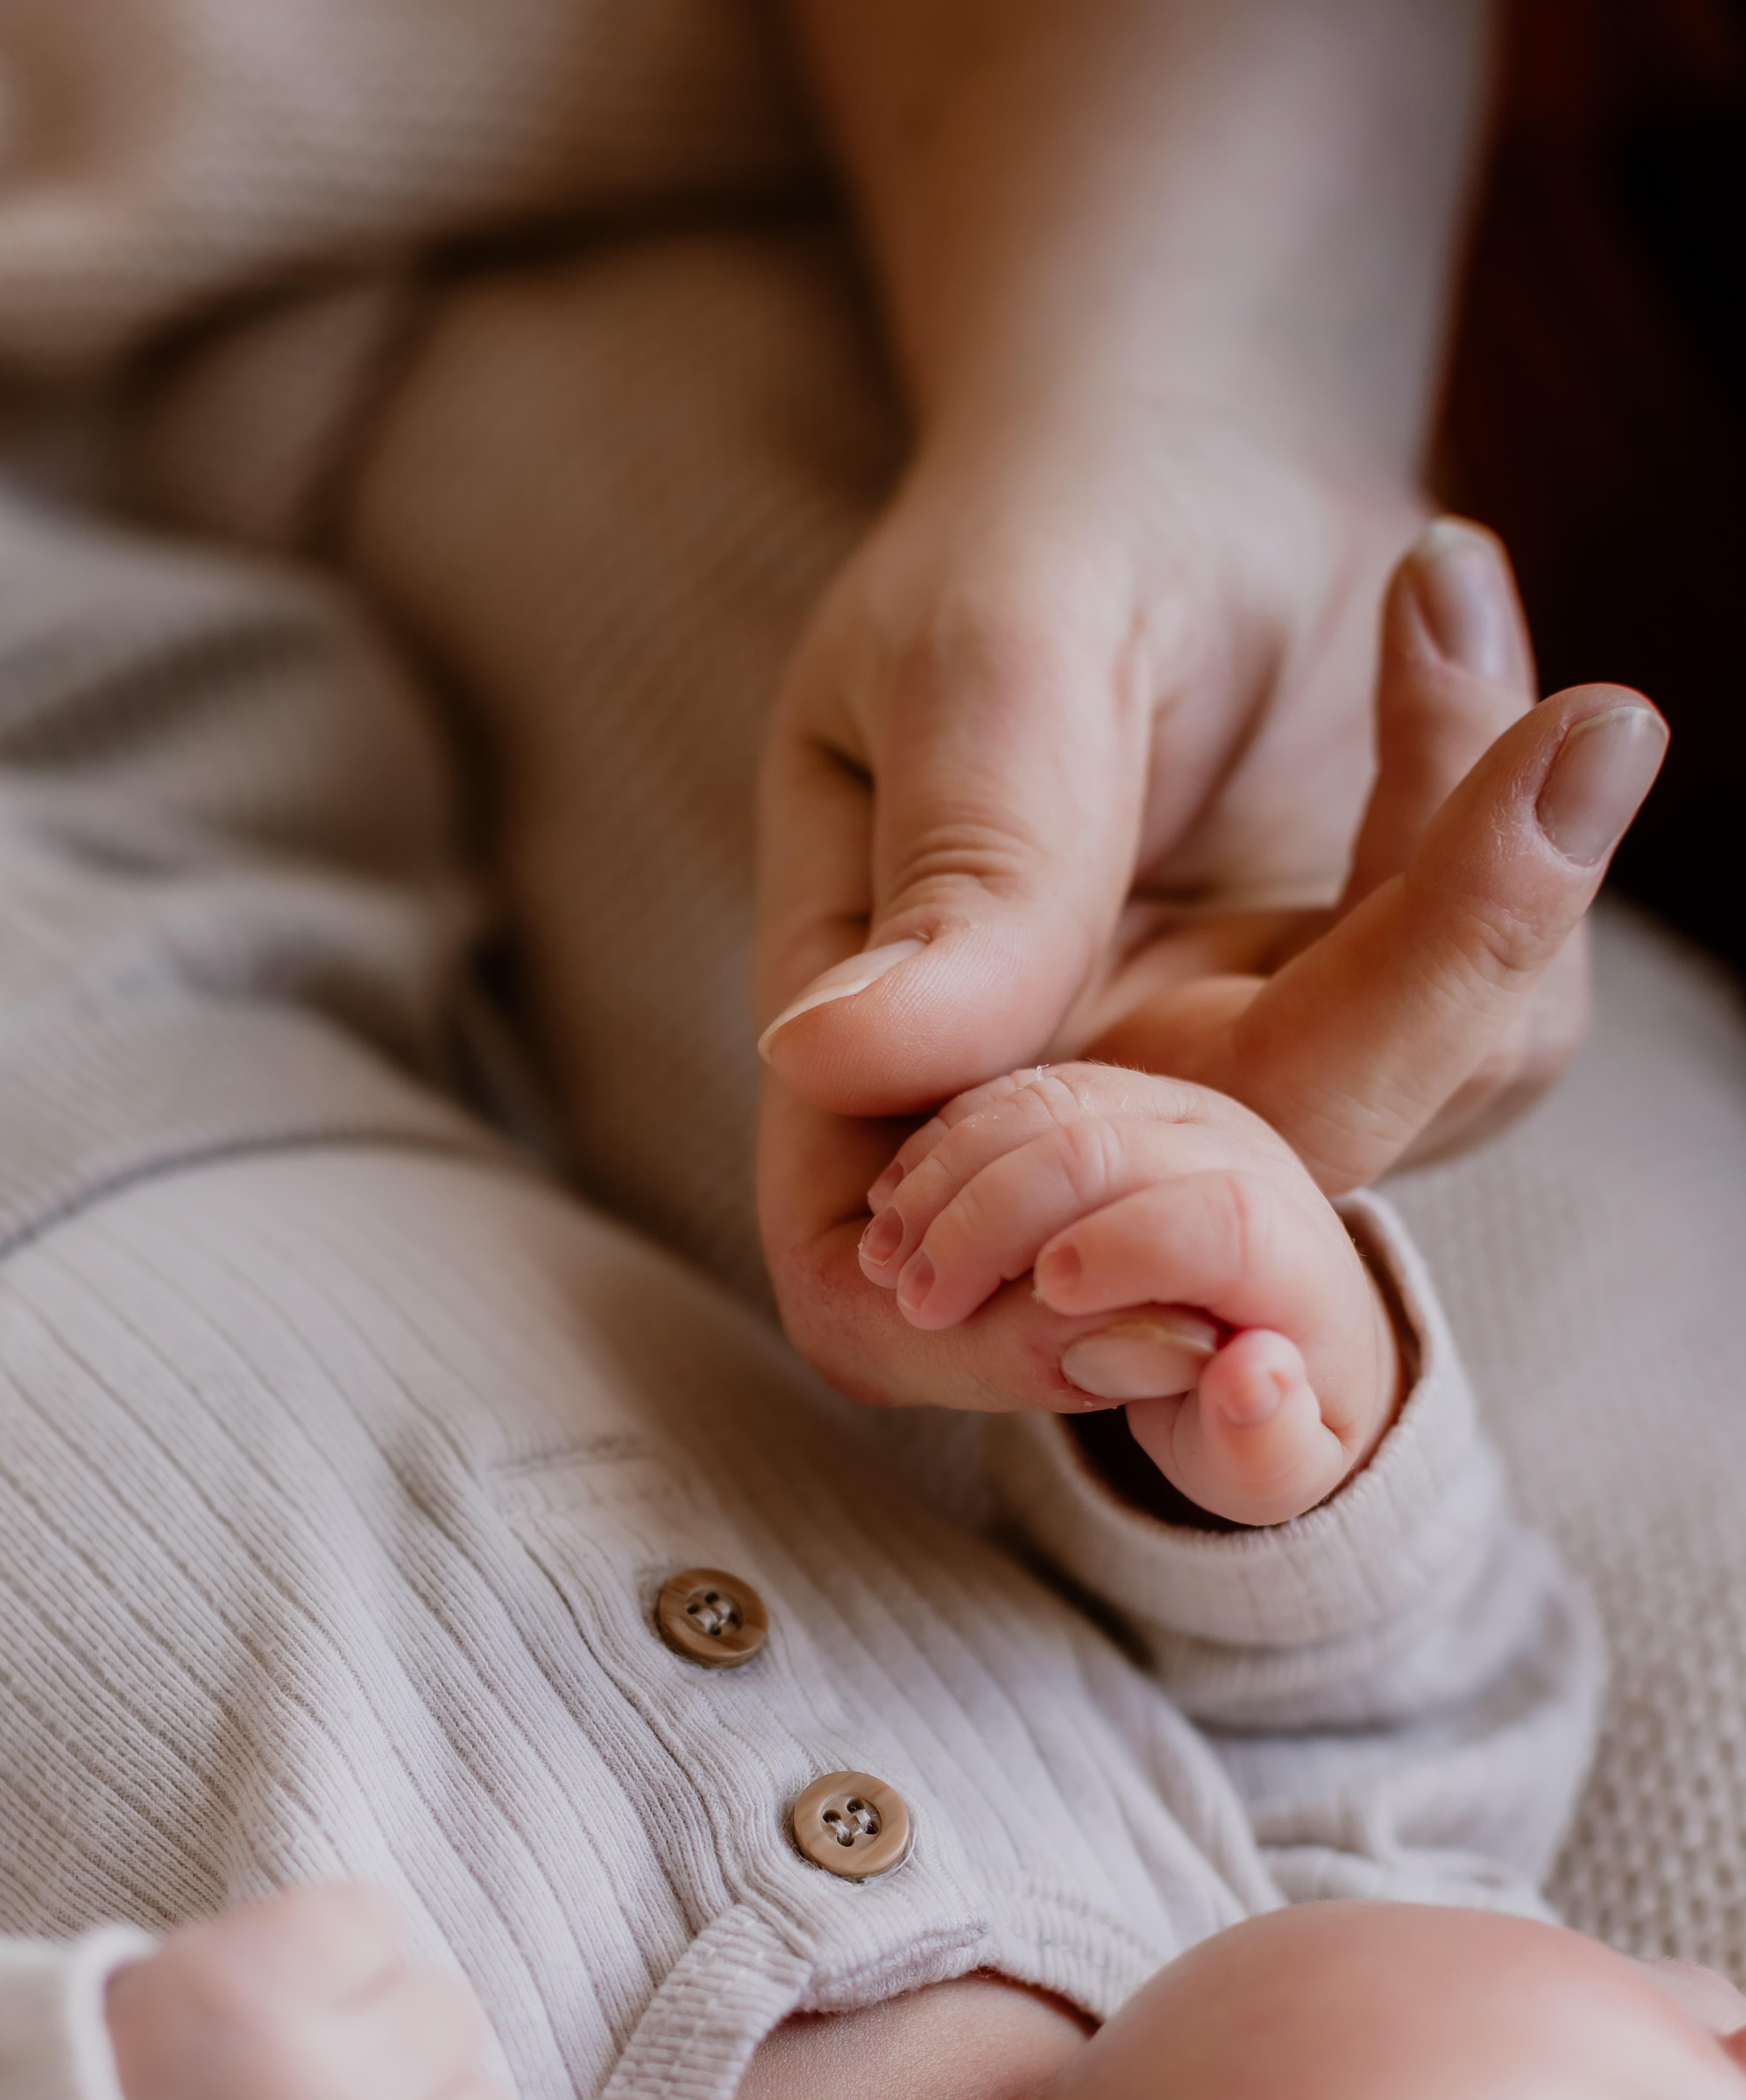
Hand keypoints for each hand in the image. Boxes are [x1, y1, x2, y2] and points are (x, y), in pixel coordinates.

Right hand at [758, 525, 1665, 1414]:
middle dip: (1419, 981)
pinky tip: (1440, 638)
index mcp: (879, 1057)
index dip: (996, 1336)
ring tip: (1433, 603)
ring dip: (1478, 868)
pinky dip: (1507, 830)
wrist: (1194, 455)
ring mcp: (1230, 1087)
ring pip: (1401, 1118)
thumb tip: (839, 1057)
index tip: (1202, 1184)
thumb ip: (962, 871)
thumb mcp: (985, 663)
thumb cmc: (1044, 535)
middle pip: (1212, 1228)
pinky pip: (1500, 1029)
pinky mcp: (1382, 1038)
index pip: (873, 1292)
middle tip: (1568, 728)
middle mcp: (1054, 1109)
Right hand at [859, 1062, 1400, 1523]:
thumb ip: (1265, 1442)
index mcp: (1293, 1259)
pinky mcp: (1106, 1098)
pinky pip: (1015, 1091)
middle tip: (919, 1306)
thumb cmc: (1255, 1423)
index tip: (1048, 1293)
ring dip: (948, 1178)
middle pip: (1111, 1147)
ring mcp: (1165, 1115)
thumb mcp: (1272, 1468)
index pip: (1228, 1222)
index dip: (1133, 1248)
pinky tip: (887, 1207)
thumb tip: (1251, 1377)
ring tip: (884, 1266)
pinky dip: (942, 1142)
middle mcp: (1237, 1160)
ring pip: (1047, 1104)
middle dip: (996, 1220)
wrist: (1266, 1346)